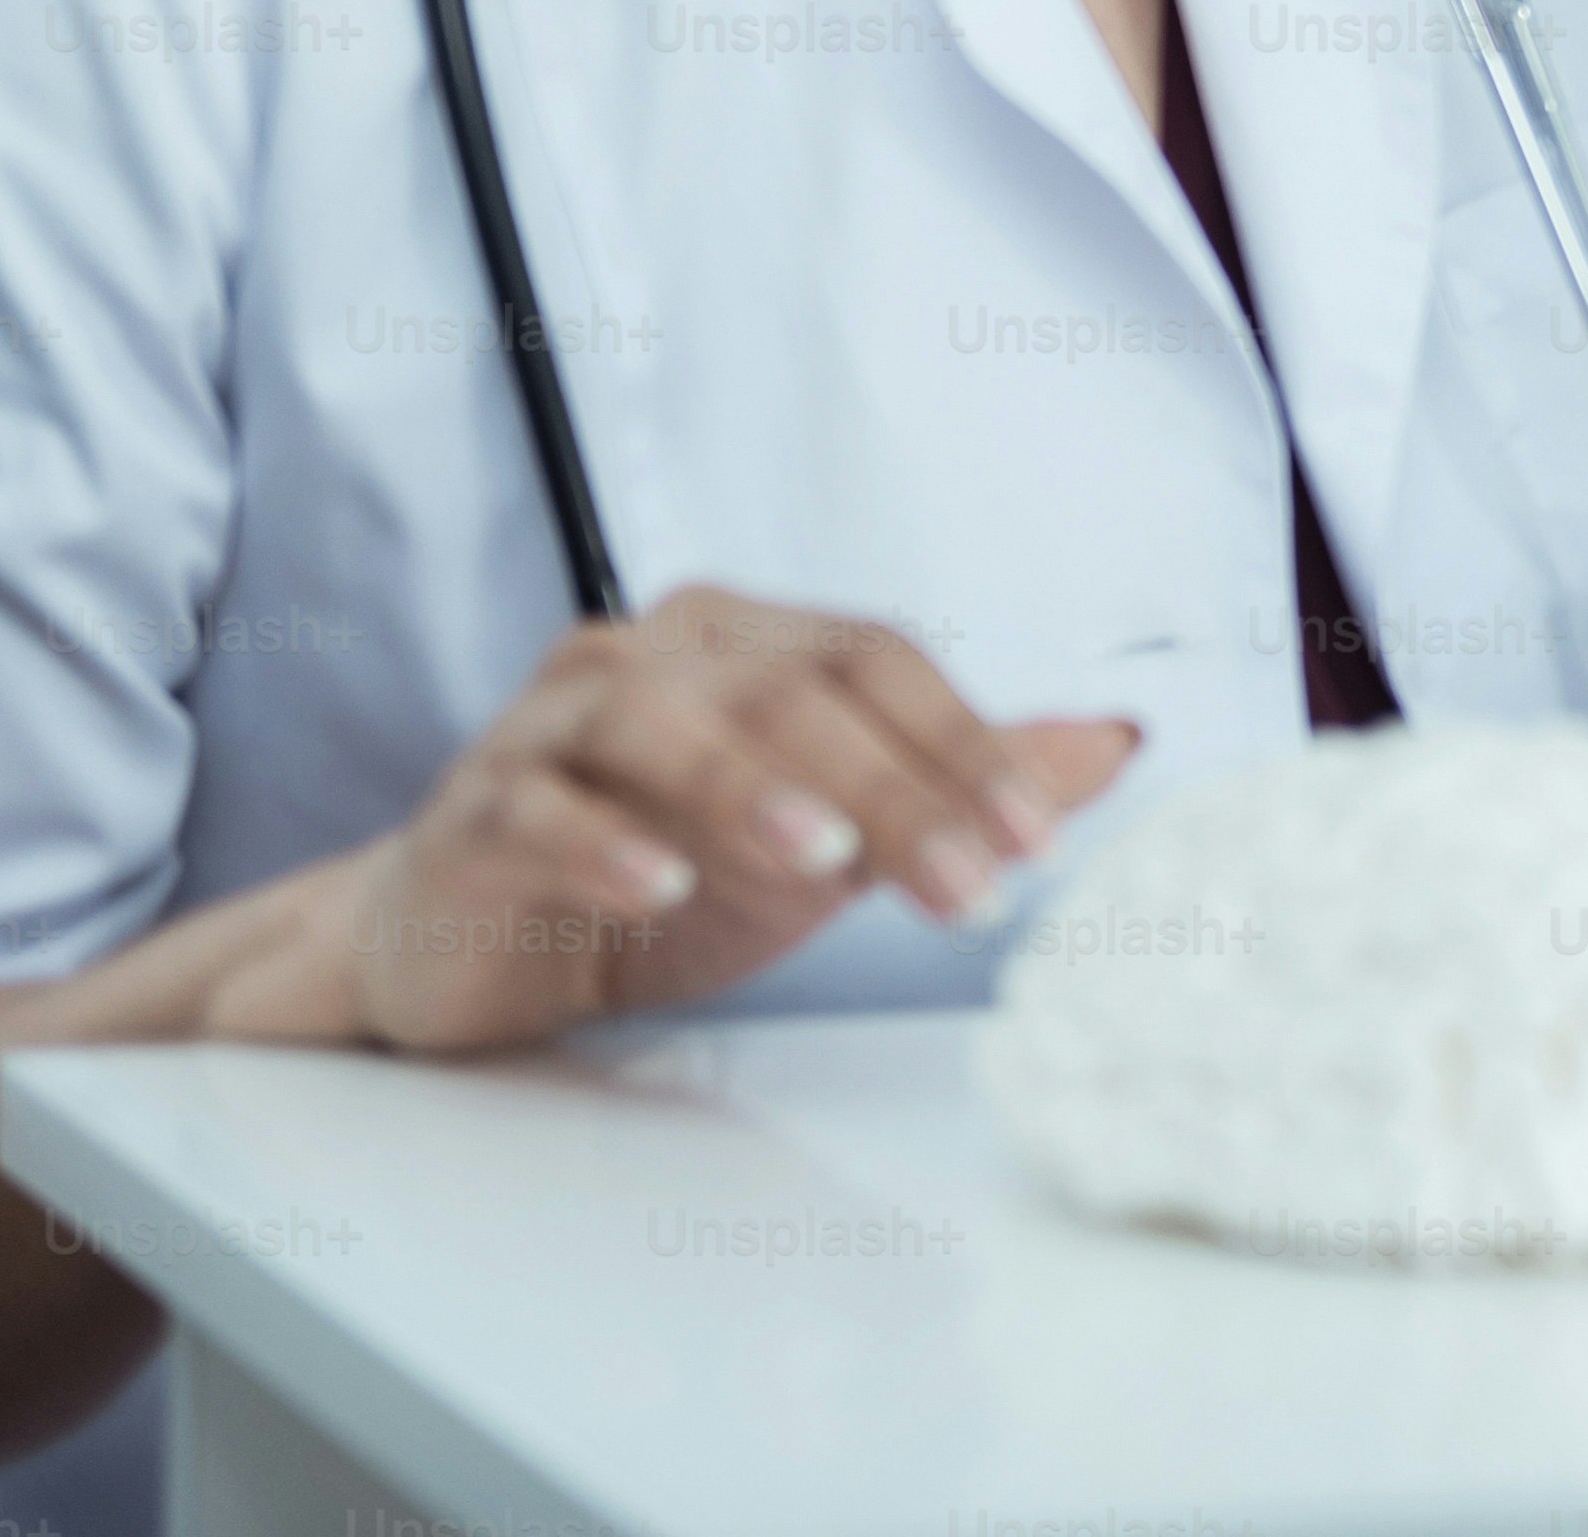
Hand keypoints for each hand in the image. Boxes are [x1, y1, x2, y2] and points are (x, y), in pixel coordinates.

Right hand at [202, 586, 1137, 1053]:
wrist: (477, 945)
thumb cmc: (668, 873)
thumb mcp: (834, 841)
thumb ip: (956, 786)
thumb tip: (1116, 741)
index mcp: (743, 642)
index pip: (874, 663)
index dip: (963, 743)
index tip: (1034, 842)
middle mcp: (649, 656)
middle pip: (787, 694)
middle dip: (894, 791)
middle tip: (971, 889)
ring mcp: (548, 726)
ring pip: (660, 724)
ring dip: (754, 789)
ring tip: (828, 860)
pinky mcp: (471, 811)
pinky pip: (535, 808)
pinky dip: (601, 842)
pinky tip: (664, 886)